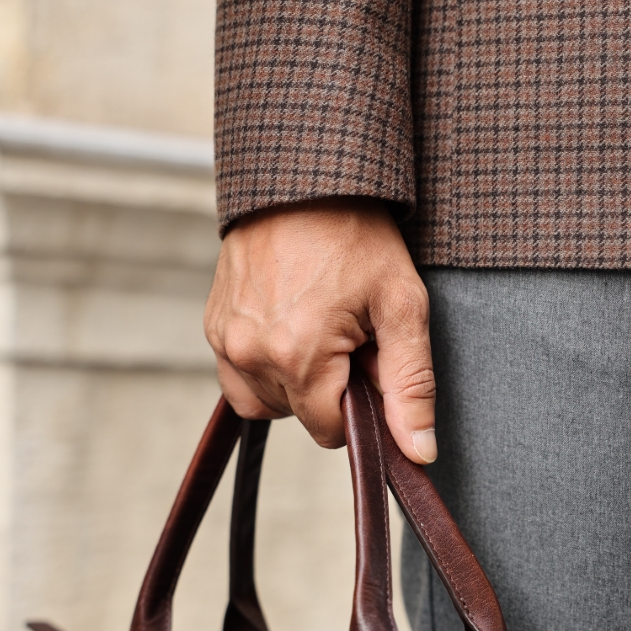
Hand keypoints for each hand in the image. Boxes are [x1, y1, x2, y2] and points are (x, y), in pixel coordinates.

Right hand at [204, 197, 436, 463]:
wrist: (302, 178)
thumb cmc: (356, 235)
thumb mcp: (401, 305)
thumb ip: (411, 385)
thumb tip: (418, 452)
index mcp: (297, 356)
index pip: (330, 432)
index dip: (359, 407)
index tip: (370, 361)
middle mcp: (249, 355)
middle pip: (299, 416)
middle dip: (330, 388)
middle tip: (349, 334)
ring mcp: (224, 341)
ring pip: (266, 402)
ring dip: (296, 383)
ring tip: (318, 331)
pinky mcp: (213, 326)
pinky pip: (239, 376)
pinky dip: (266, 367)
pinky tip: (290, 327)